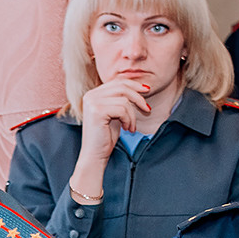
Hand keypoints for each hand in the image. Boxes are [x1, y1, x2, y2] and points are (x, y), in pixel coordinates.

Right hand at [68, 78, 150, 202]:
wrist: (95, 155)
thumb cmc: (106, 137)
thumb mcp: (115, 114)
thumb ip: (121, 100)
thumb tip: (141, 87)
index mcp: (93, 94)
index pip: (117, 82)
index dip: (134, 85)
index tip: (147, 91)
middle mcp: (90, 95)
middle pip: (122, 87)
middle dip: (138, 98)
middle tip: (147, 109)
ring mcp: (92, 102)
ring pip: (124, 100)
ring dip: (132, 115)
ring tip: (131, 127)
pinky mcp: (97, 111)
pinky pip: (122, 109)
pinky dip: (129, 119)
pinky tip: (127, 129)